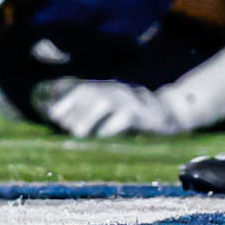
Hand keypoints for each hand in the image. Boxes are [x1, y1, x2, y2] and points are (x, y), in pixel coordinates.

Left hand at [37, 78, 178, 138]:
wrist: (171, 111)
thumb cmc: (136, 115)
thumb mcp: (115, 111)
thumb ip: (94, 115)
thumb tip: (67, 125)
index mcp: (108, 88)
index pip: (83, 89)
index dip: (67, 101)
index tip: (53, 117)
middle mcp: (117, 90)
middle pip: (90, 93)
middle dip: (74, 108)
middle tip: (66, 129)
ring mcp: (130, 100)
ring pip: (105, 102)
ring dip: (88, 117)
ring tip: (78, 133)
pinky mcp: (143, 113)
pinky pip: (125, 117)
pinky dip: (112, 126)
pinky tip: (103, 136)